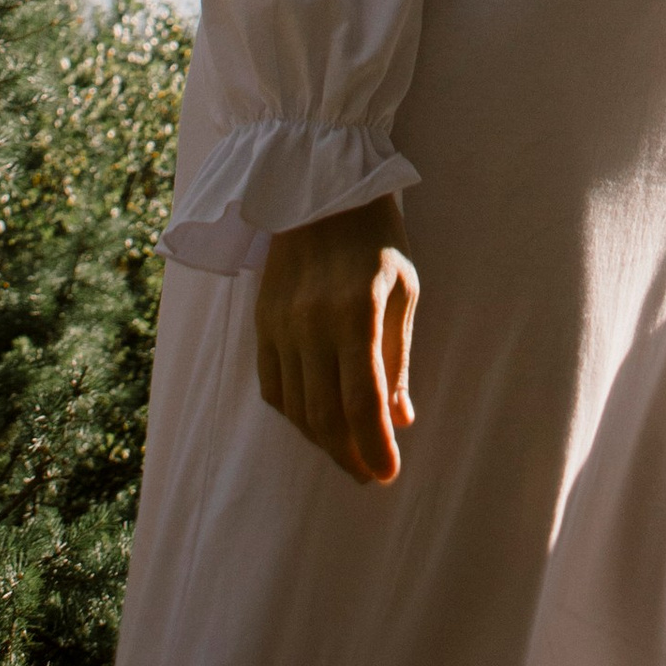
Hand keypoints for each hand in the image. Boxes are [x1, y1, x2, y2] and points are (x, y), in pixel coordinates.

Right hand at [254, 194, 417, 484]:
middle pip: (324, 415)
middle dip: (349, 455)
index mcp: (356, 311)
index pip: (362, 401)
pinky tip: (316, 424)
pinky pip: (273, 388)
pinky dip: (295, 415)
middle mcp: (311, 323)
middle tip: (370, 474)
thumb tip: (400, 419)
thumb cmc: (376, 236)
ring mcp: (280, 325)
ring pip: (296, 408)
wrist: (319, 190)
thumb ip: (398, 357)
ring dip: (322, 441)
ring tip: (349, 454)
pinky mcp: (261, 324)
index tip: (389, 474)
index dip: (375, 445)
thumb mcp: (403, 288)